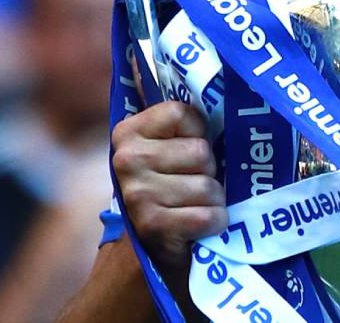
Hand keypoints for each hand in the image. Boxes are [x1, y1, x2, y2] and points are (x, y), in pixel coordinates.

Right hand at [111, 102, 226, 268]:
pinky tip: (199, 226)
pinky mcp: (153, 225)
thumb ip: (179, 123)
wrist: (145, 254)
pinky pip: (207, 215)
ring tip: (194, 206)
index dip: (198, 132)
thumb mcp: (165, 151)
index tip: (188, 148)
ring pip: (208, 185)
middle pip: (200, 151)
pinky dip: (214, 223)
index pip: (182, 113)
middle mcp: (125, 160)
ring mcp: (137, 194)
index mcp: (127, 132)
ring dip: (212, 199)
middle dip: (208, 170)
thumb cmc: (167, 191)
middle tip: (192, 185)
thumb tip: (214, 86)